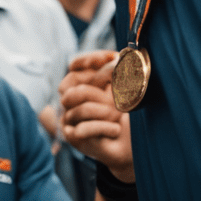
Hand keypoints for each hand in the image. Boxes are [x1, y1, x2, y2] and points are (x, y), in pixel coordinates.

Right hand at [58, 51, 133, 181]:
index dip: (89, 60)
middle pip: (71, 83)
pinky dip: (103, 128)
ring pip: (80, 107)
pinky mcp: (72, 136)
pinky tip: (115, 130)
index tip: (112, 58)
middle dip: (99, 83)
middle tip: (120, 91)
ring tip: (119, 115)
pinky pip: (83, 129)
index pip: (75, 65)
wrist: (132, 143)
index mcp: (84, 82)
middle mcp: (72, 98)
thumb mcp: (125, 88)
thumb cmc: (129, 114)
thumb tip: (116, 58)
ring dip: (105, 111)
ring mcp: (69, 117)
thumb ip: (119, 71)